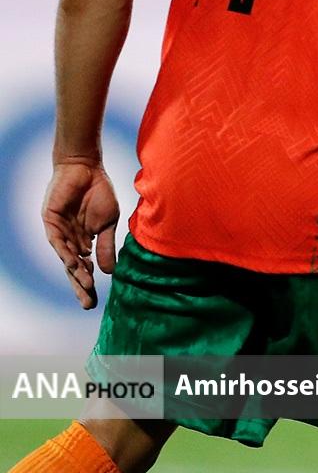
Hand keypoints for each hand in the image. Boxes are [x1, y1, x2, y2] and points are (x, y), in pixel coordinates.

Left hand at [43, 162, 119, 308]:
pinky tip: (75, 264)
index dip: (87, 285)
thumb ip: (106, 246)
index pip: (83, 269)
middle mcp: (68, 241)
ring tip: (87, 285)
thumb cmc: (98, 193)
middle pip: (73, 268)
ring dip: (76, 272)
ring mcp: (59, 231)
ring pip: (66, 257)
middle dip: (80, 286)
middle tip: (87, 304)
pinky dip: (66, 252)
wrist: (86, 168)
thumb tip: (110, 271)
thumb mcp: (107, 223)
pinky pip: (58, 240)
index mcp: (82, 242)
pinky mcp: (51, 221)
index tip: (93, 303)